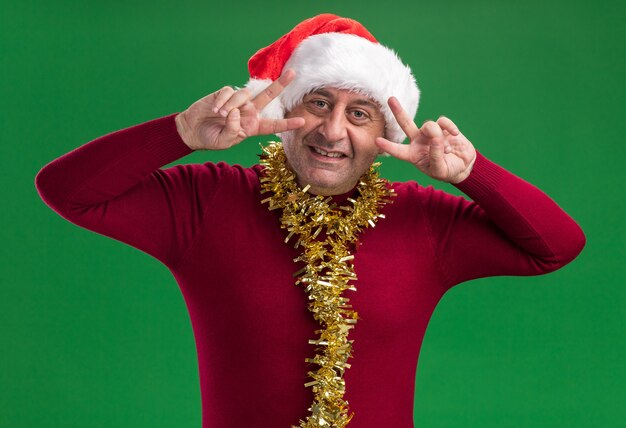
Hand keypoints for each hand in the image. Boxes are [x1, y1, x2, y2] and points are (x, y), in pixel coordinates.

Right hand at [175, 69, 304, 149]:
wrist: (193, 130)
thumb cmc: (211, 138)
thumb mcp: (224, 141)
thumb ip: (233, 130)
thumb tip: (237, 112)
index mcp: (253, 126)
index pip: (273, 125)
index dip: (287, 124)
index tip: (302, 121)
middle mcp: (249, 112)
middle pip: (268, 96)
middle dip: (280, 85)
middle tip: (293, 73)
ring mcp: (238, 101)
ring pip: (243, 95)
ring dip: (232, 105)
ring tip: (220, 116)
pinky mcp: (225, 94)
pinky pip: (229, 92)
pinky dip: (222, 101)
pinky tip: (214, 109)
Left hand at [375, 97, 476, 182]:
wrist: (463, 166)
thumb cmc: (446, 170)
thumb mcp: (439, 170)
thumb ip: (435, 156)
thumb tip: (436, 138)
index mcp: (413, 155)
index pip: (398, 151)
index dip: (388, 146)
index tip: (377, 141)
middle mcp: (419, 142)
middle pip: (406, 124)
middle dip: (398, 112)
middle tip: (390, 99)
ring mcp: (430, 133)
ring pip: (428, 125)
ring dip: (437, 136)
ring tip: (447, 149)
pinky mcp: (443, 128)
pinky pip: (443, 121)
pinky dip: (449, 127)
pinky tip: (454, 134)